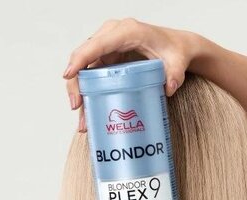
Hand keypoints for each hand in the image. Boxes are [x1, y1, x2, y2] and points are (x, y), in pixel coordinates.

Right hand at [63, 19, 201, 131]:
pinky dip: (88, 94)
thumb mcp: (177, 61)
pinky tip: (88, 114)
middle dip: (76, 84)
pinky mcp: (108, 58)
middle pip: (84, 57)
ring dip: (80, 94)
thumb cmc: (175, 50)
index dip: (80, 59)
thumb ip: (175, 74)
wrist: (177, 48)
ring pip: (85, 69)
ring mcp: (108, 47)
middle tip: (77, 108)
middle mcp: (112, 36)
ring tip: (83, 121)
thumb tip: (169, 88)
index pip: (97, 44)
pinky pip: (92, 74)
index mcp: (126, 31)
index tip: (69, 76)